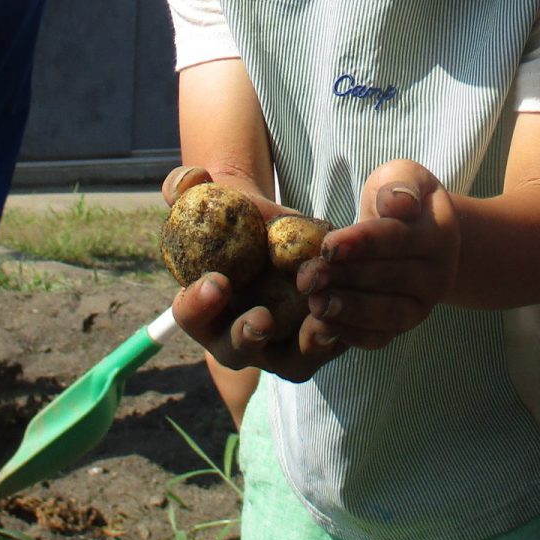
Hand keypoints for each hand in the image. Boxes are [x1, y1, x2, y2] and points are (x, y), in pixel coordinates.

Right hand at [161, 165, 340, 380]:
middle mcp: (238, 336)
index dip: (198, 304)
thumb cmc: (233, 217)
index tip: (215, 282)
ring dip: (304, 346)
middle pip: (236, 350)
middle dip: (246, 336)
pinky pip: (330, 346)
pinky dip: (341, 334)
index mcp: (203, 308)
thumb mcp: (210, 198)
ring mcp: (280, 345)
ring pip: (291, 361)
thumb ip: (189, 187)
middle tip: (260, 318)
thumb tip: (189, 179)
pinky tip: (350, 316)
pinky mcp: (319, 338)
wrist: (275, 228)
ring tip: (319, 325)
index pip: (190, 315)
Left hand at [300, 159, 458, 353]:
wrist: (416, 232)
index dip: (362, 243)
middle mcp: (438, 274)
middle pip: (388, 279)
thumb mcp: (402, 177)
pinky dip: (351, 336)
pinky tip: (321, 326)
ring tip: (314, 303)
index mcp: (440, 233)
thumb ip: (399, 185)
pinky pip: (380, 338)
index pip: (398, 239)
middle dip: (345, 278)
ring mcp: (423, 305)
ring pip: (387, 315)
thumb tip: (397, 205)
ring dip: (348, 311)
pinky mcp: (403, 325)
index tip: (328, 246)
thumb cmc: (398, 198)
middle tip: (307, 277)